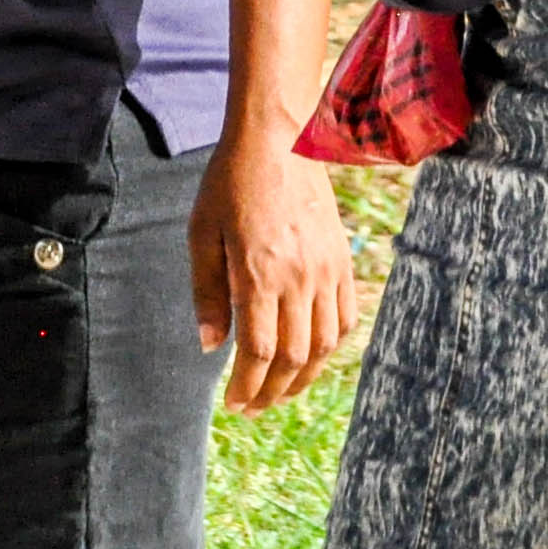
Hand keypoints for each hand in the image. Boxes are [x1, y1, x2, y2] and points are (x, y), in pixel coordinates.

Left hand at [190, 135, 354, 411]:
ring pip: (323, 345)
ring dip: (302, 378)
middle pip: (293, 357)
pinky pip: (344, 318)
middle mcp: (299, 278)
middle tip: (252, 408)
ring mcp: (326, 270)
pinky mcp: (342, 260)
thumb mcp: (202, 234)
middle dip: (271, 392)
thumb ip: (208, 293)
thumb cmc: (229, 184)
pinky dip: (329, 347)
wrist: (279, 140)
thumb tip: (211, 348)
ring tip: (279, 392)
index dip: (246, 387)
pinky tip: (310, 357)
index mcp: (259, 274)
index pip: (259, 352)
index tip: (233, 405)